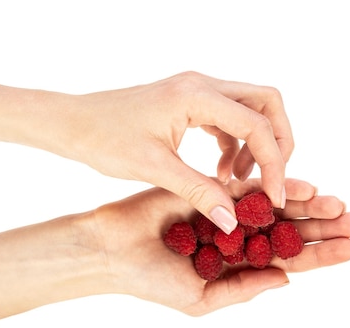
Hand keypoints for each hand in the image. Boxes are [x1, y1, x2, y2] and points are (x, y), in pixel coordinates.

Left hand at [0, 56, 291, 233]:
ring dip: (255, 144)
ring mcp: (195, 90)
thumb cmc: (102, 139)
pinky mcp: (188, 102)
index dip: (274, 162)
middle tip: (270, 180)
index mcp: (196, 95)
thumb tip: (234, 220)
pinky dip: (234, 144)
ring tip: (238, 182)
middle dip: (278, 141)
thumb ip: (198, 192)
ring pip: (250, 109)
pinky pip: (227, 119)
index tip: (274, 197)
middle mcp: (201, 85)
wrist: (71, 122)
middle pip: (267, 102)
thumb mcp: (153, 168)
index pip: (258, 124)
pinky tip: (220, 173)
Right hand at [91, 178, 349, 315]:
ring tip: (340, 205)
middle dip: (324, 227)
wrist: (113, 251)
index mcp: (238, 264)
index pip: (289, 260)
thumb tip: (287, 279)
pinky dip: (275, 188)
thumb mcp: (199, 299)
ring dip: (309, 206)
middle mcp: (238, 237)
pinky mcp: (212, 190)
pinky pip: (249, 188)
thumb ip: (241, 289)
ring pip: (275, 207)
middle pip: (290, 231)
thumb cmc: (150, 281)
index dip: (321, 256)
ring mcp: (227, 212)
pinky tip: (304, 188)